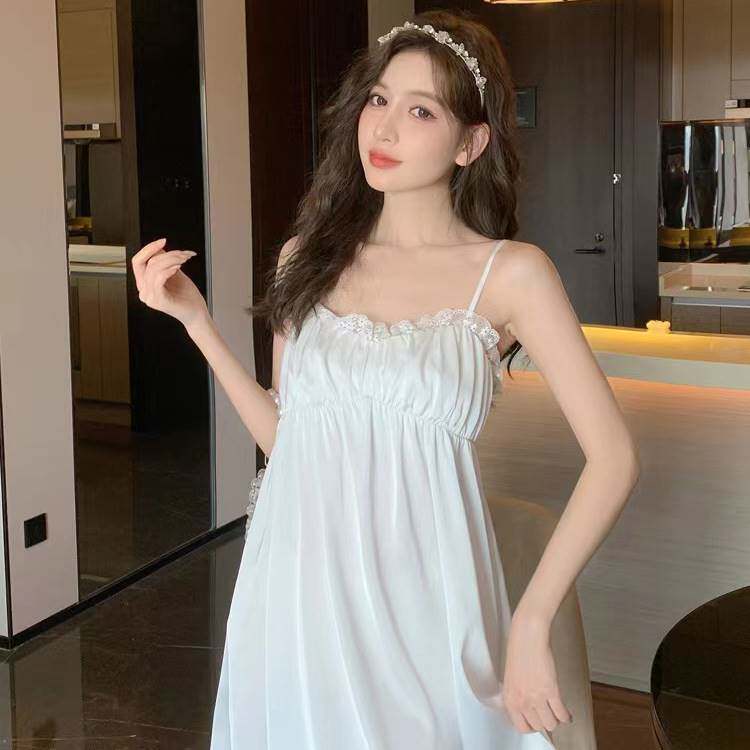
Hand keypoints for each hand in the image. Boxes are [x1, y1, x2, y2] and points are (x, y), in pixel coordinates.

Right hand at [131, 237, 208, 328]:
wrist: (197, 313)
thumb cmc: (187, 296)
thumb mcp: (174, 274)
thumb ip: (164, 262)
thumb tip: (159, 248)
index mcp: (144, 284)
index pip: (137, 261)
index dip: (148, 248)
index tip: (163, 240)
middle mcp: (144, 291)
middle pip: (148, 263)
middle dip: (168, 254)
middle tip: (183, 254)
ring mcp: (149, 297)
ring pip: (154, 268)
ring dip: (172, 260)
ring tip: (184, 260)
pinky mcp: (158, 301)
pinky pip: (159, 279)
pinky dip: (169, 269)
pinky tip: (178, 267)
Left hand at [500, 614, 571, 734]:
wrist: (527, 637)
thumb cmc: (518, 651)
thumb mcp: (511, 679)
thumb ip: (517, 696)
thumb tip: (526, 710)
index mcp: (510, 699)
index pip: (521, 727)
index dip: (531, 726)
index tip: (536, 722)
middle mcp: (522, 701)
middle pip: (538, 726)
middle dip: (545, 722)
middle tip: (549, 715)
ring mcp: (537, 698)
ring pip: (551, 724)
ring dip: (556, 720)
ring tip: (558, 713)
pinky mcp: (551, 691)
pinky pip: (561, 714)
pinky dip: (566, 716)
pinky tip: (566, 713)